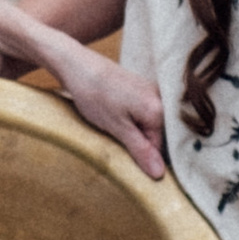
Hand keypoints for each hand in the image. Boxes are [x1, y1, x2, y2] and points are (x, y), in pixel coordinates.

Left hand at [46, 38, 167, 180]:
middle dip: (142, 146)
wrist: (77, 64)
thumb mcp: (117, 128)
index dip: (145, 160)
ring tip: (114, 128)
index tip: (128, 164)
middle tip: (119, 144)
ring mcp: (152, 92)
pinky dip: (132, 121)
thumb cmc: (95, 95)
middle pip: (159, 136)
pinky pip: (144, 113)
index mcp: (159, 111)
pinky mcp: (141, 88)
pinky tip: (116, 118)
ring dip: (136, 134)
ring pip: (150, 125)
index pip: (161, 148)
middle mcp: (161, 99)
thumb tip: (159, 174)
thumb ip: (140, 150)